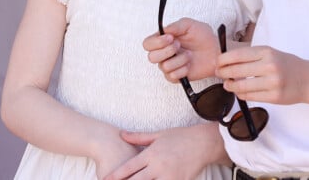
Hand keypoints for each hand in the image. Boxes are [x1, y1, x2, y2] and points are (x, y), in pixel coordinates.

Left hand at [102, 125, 227, 179]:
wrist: (204, 143)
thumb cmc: (180, 137)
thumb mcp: (159, 134)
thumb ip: (139, 137)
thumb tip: (121, 134)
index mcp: (152, 153)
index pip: (129, 167)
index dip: (116, 175)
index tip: (105, 179)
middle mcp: (158, 166)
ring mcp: (169, 177)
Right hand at [144, 17, 219, 82]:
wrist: (216, 51)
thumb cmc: (203, 36)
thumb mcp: (190, 25)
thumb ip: (175, 26)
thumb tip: (163, 30)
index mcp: (164, 40)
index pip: (147, 43)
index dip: (156, 42)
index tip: (170, 38)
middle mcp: (164, 53)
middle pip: (151, 57)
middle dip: (167, 51)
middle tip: (179, 46)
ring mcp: (169, 66)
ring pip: (164, 66)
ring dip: (179, 60)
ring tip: (189, 55)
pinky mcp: (176, 77)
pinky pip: (172, 76)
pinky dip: (183, 69)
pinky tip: (189, 65)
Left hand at [217, 43, 305, 104]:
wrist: (308, 79)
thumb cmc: (287, 64)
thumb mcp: (271, 53)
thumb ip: (252, 56)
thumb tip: (228, 60)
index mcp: (267, 52)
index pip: (238, 55)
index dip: (223, 59)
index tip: (217, 62)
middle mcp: (269, 66)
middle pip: (237, 70)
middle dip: (223, 73)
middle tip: (218, 73)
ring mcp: (272, 82)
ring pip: (242, 86)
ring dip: (230, 86)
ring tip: (227, 84)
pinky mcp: (274, 97)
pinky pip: (250, 96)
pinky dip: (241, 94)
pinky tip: (239, 92)